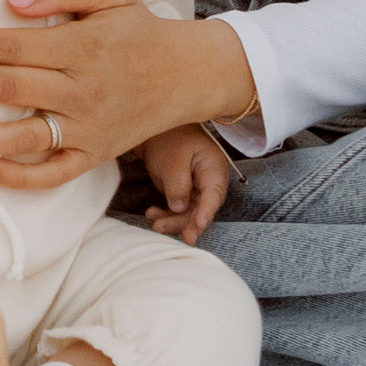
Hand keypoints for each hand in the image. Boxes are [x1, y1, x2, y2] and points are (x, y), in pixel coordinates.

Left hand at [0, 0, 254, 188]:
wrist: (187, 74)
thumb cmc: (138, 29)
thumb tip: (12, 0)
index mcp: (79, 46)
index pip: (8, 46)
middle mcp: (80, 90)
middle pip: (6, 87)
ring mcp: (87, 127)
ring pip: (25, 136)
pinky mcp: (94, 155)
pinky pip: (57, 172)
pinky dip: (25, 177)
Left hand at [140, 125, 232, 244]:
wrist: (158, 130)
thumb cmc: (170, 138)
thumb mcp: (173, 159)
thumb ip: (178, 184)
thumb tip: (179, 207)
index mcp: (213, 168)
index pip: (213, 195)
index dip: (206, 212)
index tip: (198, 224)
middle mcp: (209, 182)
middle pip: (202, 209)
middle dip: (188, 224)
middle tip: (174, 235)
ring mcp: (197, 189)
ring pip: (189, 214)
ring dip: (173, 222)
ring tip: (154, 224)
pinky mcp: (185, 194)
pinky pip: (179, 211)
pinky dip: (166, 215)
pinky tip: (152, 214)